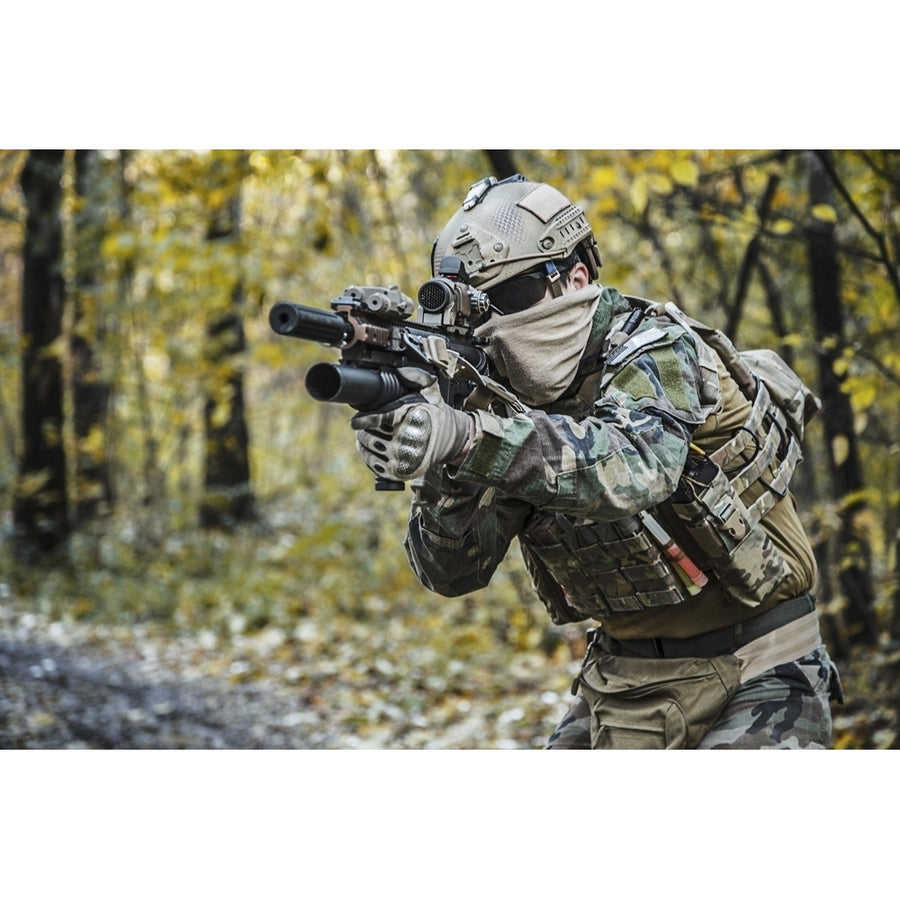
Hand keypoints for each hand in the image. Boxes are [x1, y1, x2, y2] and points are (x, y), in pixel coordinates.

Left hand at [351, 368, 473, 481]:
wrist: (451, 441)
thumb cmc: (437, 414)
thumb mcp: (432, 391)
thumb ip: (416, 376)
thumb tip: (398, 370)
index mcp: (412, 421)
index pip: (379, 420)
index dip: (363, 421)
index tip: (355, 421)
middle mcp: (407, 442)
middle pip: (369, 435)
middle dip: (363, 430)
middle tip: (363, 426)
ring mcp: (403, 459)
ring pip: (369, 449)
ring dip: (363, 441)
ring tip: (366, 435)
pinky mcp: (400, 473)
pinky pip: (373, 464)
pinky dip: (367, 455)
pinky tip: (371, 448)